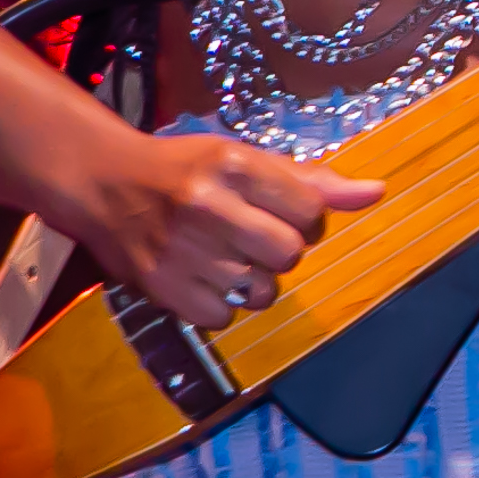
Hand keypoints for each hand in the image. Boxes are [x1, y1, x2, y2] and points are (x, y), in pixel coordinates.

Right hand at [68, 127, 384, 330]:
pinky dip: (220, 305)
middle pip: (289, 254)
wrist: (102, 183)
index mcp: (234, 166)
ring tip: (225, 257)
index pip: (311, 211)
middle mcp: (208, 207)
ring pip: (260, 292)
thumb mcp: (245, 160)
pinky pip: (223, 317)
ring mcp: (182, 250)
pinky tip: (202, 277)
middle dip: (281, 250)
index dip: (305, 218)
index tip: (282, 214)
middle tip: (253, 237)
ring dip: (252, 281)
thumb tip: (376, 192)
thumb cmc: (185, 170)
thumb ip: (312, 180)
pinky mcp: (161, 286)